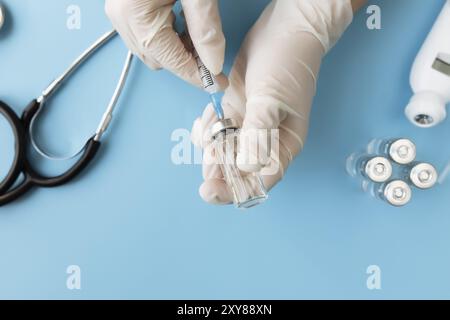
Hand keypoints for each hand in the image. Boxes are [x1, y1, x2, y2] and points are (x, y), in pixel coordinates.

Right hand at [105, 0, 225, 86]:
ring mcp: (118, 11)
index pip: (172, 61)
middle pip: (160, 59)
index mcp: (136, 14)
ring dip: (177, 49)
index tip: (218, 82)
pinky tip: (181, 23)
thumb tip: (213, 63)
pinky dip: (166, 35)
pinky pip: (145, 34)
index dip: (198, 76)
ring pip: (152, 49)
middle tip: (212, 54)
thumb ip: (205, 28)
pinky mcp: (122, 4)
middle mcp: (121, 16)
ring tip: (197, 35)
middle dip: (188, 61)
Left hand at [191, 0, 354, 203]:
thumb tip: (246, 170)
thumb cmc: (286, 64)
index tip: (210, 189)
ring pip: (224, 152)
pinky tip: (207, 115)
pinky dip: (209, 128)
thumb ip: (258, 135)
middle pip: (238, 171)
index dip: (234, 190)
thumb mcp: (271, 100)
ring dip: (210, 145)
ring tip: (209, 124)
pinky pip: (219, 131)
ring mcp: (250, 126)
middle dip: (216, 167)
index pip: (259, 181)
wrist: (285, 30)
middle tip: (205, 149)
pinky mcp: (238, 111)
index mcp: (282, 145)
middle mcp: (266, 141)